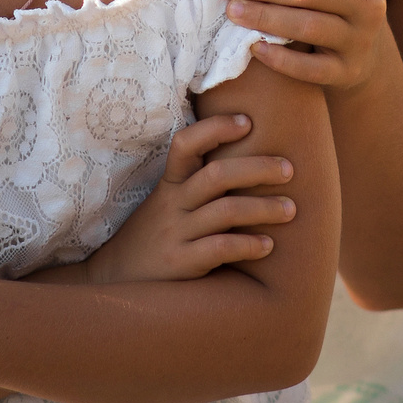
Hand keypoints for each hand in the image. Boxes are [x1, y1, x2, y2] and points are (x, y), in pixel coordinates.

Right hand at [83, 113, 295, 284]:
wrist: (112, 281)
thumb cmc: (152, 238)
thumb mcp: (165, 205)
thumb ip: (196, 185)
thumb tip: (246, 163)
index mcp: (169, 185)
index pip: (185, 144)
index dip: (215, 128)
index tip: (248, 122)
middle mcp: (171, 204)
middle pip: (217, 175)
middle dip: (258, 168)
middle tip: (290, 170)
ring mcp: (174, 234)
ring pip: (224, 211)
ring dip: (263, 208)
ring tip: (291, 209)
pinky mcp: (179, 264)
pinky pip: (218, 249)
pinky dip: (247, 245)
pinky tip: (268, 246)